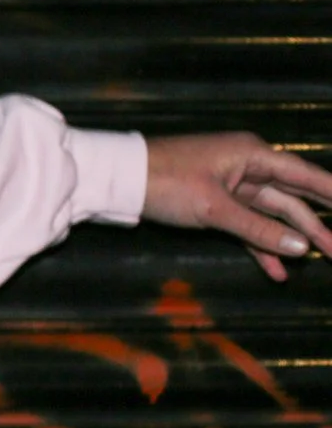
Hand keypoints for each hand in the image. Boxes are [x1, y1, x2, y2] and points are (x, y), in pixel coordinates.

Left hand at [144, 132, 331, 281]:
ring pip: (272, 215)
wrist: (116, 180)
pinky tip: (277, 271)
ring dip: (293, 239)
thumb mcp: (213, 208)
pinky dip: (260, 246)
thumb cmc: (163, 182)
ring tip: (322, 261)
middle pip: (294, 198)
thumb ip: (257, 228)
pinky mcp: (214, 204)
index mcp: (252, 155)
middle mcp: (247, 167)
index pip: (306, 176)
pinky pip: (246, 226)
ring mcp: (231, 186)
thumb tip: (300, 247)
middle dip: (320, 224)